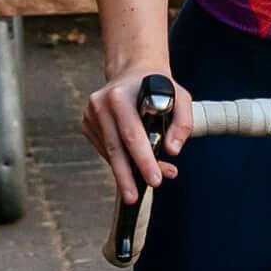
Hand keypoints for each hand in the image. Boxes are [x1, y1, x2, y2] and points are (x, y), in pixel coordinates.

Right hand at [80, 68, 192, 205]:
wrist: (133, 73)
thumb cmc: (161, 88)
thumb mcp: (182, 98)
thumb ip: (182, 123)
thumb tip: (172, 151)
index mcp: (120, 96)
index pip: (132, 134)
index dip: (143, 159)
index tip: (154, 180)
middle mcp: (100, 104)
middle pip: (115, 147)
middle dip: (126, 175)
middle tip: (133, 197)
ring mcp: (90, 115)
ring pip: (109, 151)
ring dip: (127, 170)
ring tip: (147, 183)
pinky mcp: (87, 124)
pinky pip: (105, 149)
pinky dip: (120, 161)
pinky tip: (135, 165)